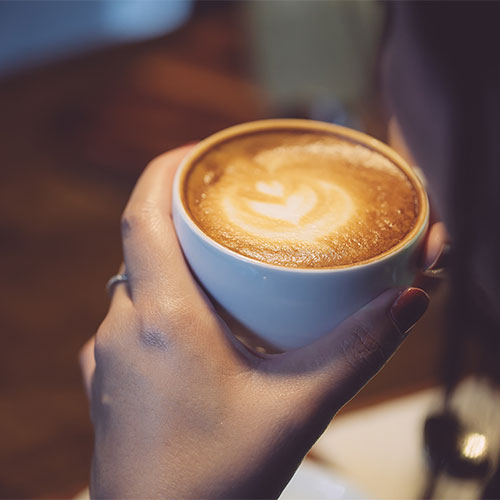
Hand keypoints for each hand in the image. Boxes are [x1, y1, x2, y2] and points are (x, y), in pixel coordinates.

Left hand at [80, 146, 431, 498]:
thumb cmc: (216, 481)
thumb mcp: (297, 407)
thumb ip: (355, 351)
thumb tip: (406, 304)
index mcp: (162, 318)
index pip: (141, 212)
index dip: (166, 169)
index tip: (198, 151)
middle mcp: (123, 325)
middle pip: (142, 241)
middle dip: (180, 214)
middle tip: (226, 207)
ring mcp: (106, 353)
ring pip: (136, 280)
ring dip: (172, 262)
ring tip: (218, 263)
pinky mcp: (106, 377)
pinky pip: (130, 317)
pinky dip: (160, 301)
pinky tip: (194, 321)